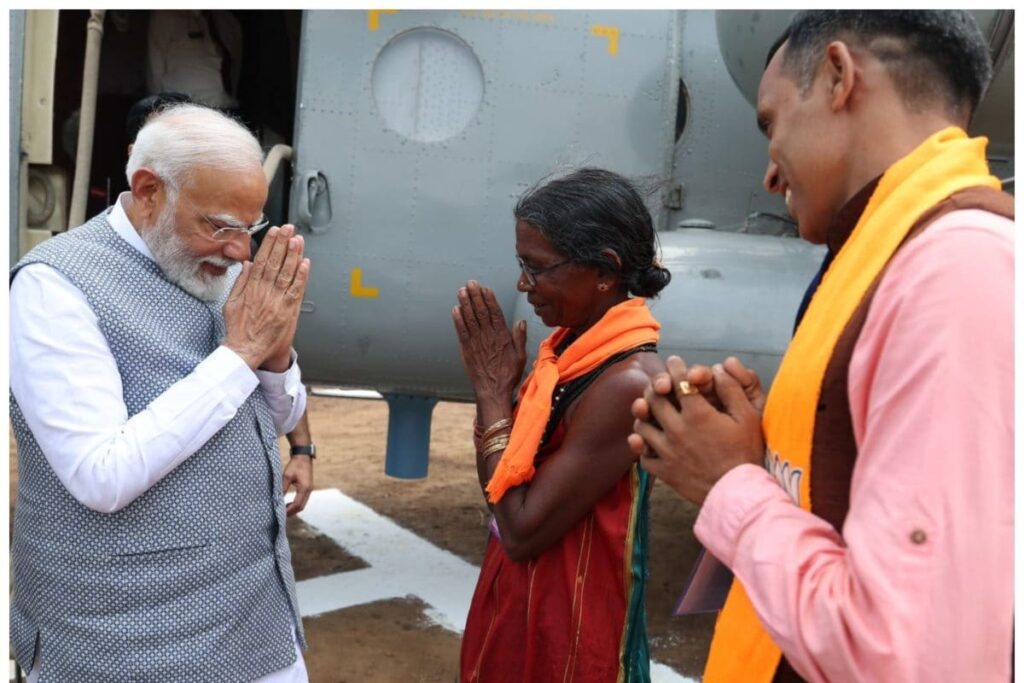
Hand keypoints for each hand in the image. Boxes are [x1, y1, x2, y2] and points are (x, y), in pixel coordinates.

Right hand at [223, 224, 309, 370]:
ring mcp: (277, 301)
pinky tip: (305, 263)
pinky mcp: (287, 311)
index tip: (274, 231)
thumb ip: (240, 282)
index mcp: (251, 288)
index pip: (262, 260)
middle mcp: (265, 292)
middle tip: (289, 229)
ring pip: (287, 273)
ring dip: (293, 255)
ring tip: (298, 240)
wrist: (245, 350)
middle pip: (276, 263)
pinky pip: (296, 290)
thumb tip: (247, 264)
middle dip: (283, 243)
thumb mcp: (231, 302)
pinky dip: (301, 276)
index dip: (269, 244)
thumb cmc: (239, 329)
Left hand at [283, 454, 313, 515]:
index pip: (297, 504)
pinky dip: (296, 503)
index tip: (280, 513)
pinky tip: (289, 503)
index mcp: (304, 488)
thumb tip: (278, 499)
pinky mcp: (308, 487)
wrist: (303, 456)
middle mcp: (309, 490)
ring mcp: (310, 489)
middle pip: (301, 507)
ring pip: (303, 504)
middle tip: (281, 515)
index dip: (289, 510)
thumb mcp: (287, 476)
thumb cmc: (295, 465)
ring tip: (284, 510)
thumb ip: (283, 488)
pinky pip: (303, 499)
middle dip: (292, 512)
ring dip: (294, 508)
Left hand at [452, 280, 526, 421]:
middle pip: (481, 313)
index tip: (485, 288)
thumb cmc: (508, 375)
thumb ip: (520, 338)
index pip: (495, 313)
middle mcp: (489, 338)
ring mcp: (476, 344)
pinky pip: (461, 332)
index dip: (489, 299)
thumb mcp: (521, 357)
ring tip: (462, 291)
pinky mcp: (466, 351)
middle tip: (471, 283)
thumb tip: (521, 322)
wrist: (492, 392)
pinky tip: (455, 309)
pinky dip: (458, 320)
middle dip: (475, 296)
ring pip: (470, 320)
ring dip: (466, 304)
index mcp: (503, 338)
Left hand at [627, 355, 763, 505]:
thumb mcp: (748, 418)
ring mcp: (668, 452)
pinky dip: (642, 446)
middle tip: (659, 382)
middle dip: (655, 386)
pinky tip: (647, 440)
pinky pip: (643, 456)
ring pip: (642, 426)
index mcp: (698, 414)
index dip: (676, 368)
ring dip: (644, 414)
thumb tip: (718, 369)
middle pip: (654, 400)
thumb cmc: (747, 454)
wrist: (740, 494)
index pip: (679, 382)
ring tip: (649, 409)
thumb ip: (732, 390)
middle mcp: (677, 430)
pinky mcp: (664, 472)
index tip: (675, 362)